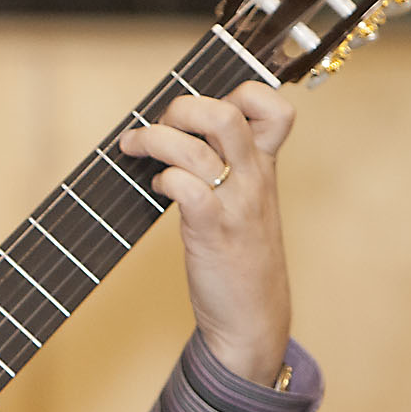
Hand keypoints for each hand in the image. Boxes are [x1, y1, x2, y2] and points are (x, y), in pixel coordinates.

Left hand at [116, 82, 294, 384]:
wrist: (253, 318)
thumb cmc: (240, 257)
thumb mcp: (246, 203)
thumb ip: (227, 165)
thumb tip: (175, 131)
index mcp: (265, 167)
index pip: (276, 108)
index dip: (243, 93)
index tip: (206, 109)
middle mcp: (254, 179)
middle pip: (225, 113)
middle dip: (181, 107)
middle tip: (160, 126)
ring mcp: (235, 205)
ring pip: (195, 147)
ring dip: (154, 140)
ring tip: (134, 149)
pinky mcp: (212, 232)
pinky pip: (186, 187)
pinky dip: (163, 179)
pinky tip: (156, 188)